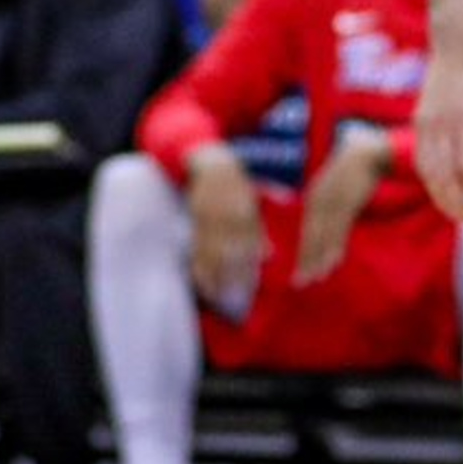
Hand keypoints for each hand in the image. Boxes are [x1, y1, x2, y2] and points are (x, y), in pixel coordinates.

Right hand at [186, 152, 265, 318]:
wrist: (210, 164)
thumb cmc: (239, 187)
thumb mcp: (255, 201)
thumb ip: (259, 229)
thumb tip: (269, 256)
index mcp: (245, 206)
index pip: (249, 239)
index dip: (250, 263)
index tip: (252, 285)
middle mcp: (226, 211)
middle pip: (229, 247)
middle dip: (232, 273)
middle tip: (235, 299)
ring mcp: (207, 216)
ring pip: (211, 250)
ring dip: (213, 274)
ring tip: (218, 297)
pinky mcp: (194, 220)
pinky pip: (195, 246)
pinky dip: (198, 265)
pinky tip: (201, 283)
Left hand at [295, 129, 394, 288]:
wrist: (370, 150)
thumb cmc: (355, 163)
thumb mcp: (337, 180)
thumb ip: (330, 198)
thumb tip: (328, 217)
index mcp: (315, 195)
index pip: (308, 230)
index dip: (305, 252)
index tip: (300, 271)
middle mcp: (320, 201)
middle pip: (312, 236)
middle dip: (307, 261)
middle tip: (301, 283)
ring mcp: (334, 202)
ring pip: (325, 236)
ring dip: (320, 259)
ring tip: (317, 278)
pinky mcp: (349, 203)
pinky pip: (340, 229)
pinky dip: (336, 246)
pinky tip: (334, 262)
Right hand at [416, 43, 462, 227]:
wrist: (456, 46)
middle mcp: (441, 123)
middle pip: (443, 173)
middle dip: (455, 200)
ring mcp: (426, 123)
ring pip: (428, 171)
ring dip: (441, 195)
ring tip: (458, 212)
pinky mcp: (419, 123)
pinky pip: (421, 159)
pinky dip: (431, 179)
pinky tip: (443, 190)